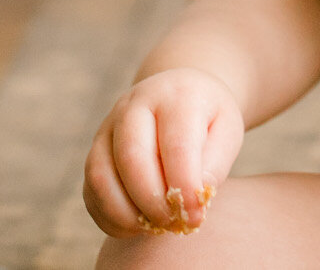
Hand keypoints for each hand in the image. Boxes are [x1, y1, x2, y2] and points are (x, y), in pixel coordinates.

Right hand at [83, 67, 244, 237]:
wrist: (179, 93)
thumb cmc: (207, 118)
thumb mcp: (227, 130)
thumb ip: (215, 164)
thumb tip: (192, 201)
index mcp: (175, 96)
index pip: (176, 145)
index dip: (184, 186)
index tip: (196, 215)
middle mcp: (133, 105)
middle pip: (131, 158)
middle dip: (153, 202)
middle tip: (175, 224)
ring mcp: (107, 127)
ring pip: (101, 176)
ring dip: (127, 214)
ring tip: (156, 226)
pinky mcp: (94, 151)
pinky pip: (91, 192)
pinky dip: (111, 218)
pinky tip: (137, 225)